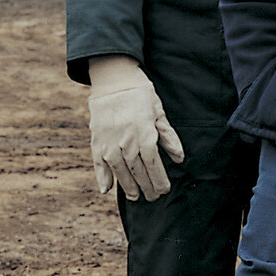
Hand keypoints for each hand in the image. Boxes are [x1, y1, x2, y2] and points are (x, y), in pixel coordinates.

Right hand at [88, 55, 183, 200]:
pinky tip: (106, 189)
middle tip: (152, 197)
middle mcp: (126, 141)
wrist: (113, 78)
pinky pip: (98, 162)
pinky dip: (102, 177)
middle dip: (146, 186)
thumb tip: (179, 158)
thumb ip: (168, 136)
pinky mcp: (96, 139)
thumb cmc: (141, 94)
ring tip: (135, 196)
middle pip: (138, 171)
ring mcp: (109, 142)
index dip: (159, 180)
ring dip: (127, 186)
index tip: (164, 190)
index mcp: (144, 135)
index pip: (154, 165)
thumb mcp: (159, 112)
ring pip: (120, 170)